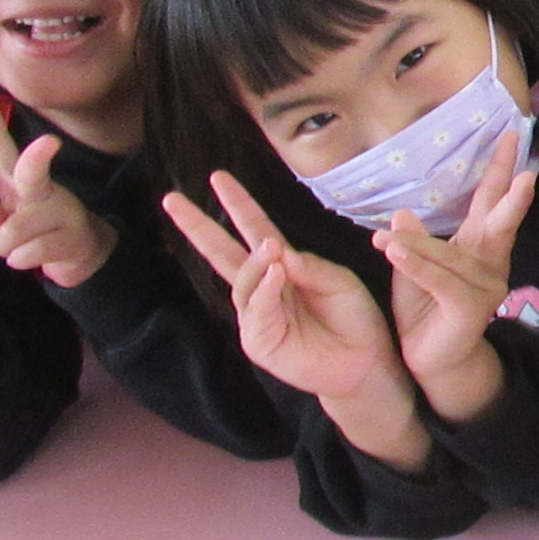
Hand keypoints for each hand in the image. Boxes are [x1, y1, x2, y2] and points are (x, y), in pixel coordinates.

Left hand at [0, 78, 115, 290]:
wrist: (82, 253)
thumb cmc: (36, 229)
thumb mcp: (4, 223)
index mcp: (19, 179)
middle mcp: (41, 190)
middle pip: (32, 173)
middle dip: (37, 159)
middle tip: (48, 142)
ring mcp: (61, 213)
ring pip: (11, 233)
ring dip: (8, 248)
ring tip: (22, 247)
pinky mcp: (71, 239)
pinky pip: (25, 255)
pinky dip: (23, 261)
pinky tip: (39, 256)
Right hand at [163, 172, 420, 466]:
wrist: (366, 361)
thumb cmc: (355, 319)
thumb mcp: (339, 281)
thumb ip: (309, 265)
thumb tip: (274, 247)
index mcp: (284, 267)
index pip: (255, 229)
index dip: (238, 204)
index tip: (218, 177)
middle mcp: (264, 288)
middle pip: (224, 253)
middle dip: (198, 227)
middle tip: (172, 199)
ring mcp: (258, 315)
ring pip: (242, 282)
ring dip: (254, 263)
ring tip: (270, 249)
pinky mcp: (259, 341)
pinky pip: (254, 312)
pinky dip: (263, 291)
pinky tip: (274, 275)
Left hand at [376, 130, 532, 415]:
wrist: (432, 363)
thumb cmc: (425, 314)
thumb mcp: (413, 269)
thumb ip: (413, 242)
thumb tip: (404, 211)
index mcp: (479, 248)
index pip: (489, 202)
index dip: (500, 170)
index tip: (510, 135)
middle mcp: (489, 263)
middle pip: (500, 221)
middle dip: (511, 195)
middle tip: (525, 172)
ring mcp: (485, 286)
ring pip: (451, 254)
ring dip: (417, 245)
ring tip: (388, 238)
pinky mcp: (470, 308)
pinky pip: (439, 281)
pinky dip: (416, 266)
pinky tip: (394, 251)